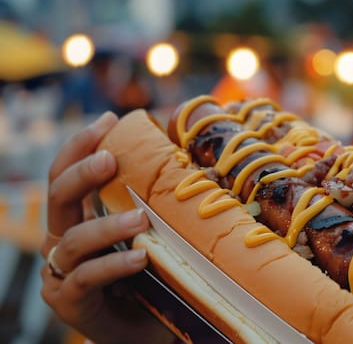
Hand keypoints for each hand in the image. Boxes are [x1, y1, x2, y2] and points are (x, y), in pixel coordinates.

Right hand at [40, 112, 172, 343]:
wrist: (150, 331)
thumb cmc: (155, 278)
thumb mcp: (159, 234)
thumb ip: (165, 203)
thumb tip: (206, 167)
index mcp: (80, 218)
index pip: (67, 173)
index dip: (81, 144)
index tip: (108, 120)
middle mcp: (64, 242)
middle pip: (58, 196)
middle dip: (81, 173)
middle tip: (110, 160)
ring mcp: (62, 274)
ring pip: (74, 240)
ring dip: (108, 226)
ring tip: (141, 219)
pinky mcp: (71, 303)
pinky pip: (87, 279)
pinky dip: (114, 266)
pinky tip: (140, 258)